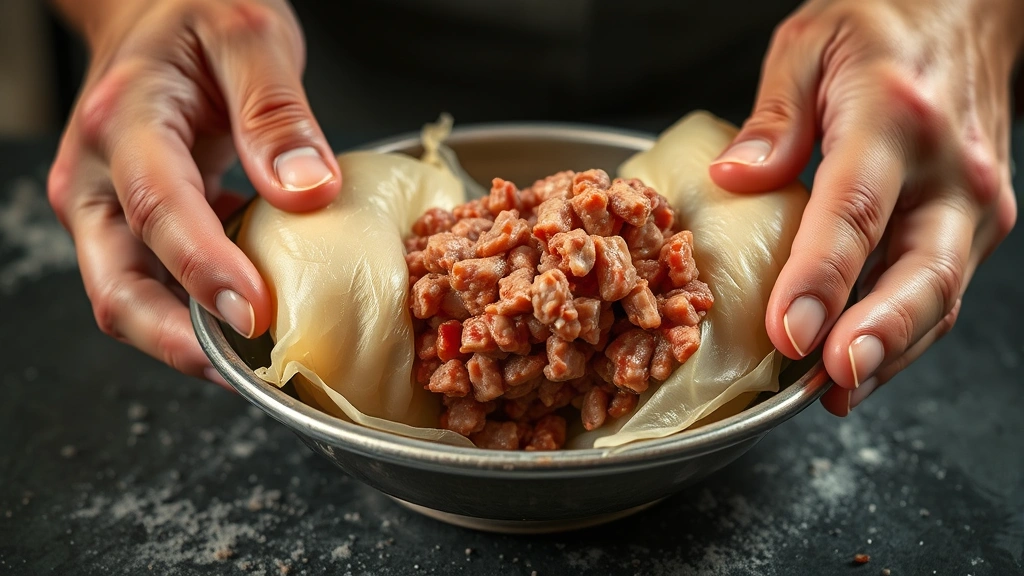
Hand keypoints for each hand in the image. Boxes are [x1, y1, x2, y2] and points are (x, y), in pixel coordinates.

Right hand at [48, 0, 340, 387]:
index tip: (256, 314)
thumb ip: (277, 112)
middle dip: (182, 341)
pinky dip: (199, 312)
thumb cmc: (199, 15)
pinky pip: (157, 283)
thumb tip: (307, 192)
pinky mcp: (128, 224)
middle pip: (118, 286)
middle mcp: (95, 176)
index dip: (204, 271)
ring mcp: (104, 207)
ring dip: (191, 339)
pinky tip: (255, 318)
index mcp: (124, 122)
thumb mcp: (251, 36)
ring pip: (130, 298)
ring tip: (262, 363)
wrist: (156, 12)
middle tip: (254, 372)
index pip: (157, 209)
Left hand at [709, 0, 1021, 414]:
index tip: (789, 330)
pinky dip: (903, 335)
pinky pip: (941, 290)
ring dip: (891, 352)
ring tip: (837, 394)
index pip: (856, 210)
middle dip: (877, 334)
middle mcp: (949, 167)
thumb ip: (774, 116)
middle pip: (921, 268)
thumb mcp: (811, 42)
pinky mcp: (979, 221)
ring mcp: (975, 199)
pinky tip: (859, 367)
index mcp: (894, 115)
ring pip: (939, 294)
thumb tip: (734, 180)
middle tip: (832, 379)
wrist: (968, 9)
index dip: (821, 278)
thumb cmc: (882, 22)